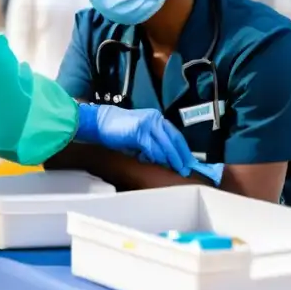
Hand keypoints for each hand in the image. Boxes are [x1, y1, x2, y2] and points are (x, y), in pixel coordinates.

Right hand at [76, 104, 194, 176]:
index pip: (176, 135)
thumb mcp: (141, 134)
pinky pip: (152, 148)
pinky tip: (152, 161)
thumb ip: (154, 142)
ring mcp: (148, 124)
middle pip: (174, 140)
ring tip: (173, 168)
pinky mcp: (139, 131)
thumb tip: (167, 158)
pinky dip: (154, 157)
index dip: (184, 150)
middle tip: (185, 170)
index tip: (190, 163)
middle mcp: (155, 119)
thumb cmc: (119, 130)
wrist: (100, 122)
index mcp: (157, 119)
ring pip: (165, 145)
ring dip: (170, 159)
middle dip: (181, 157)